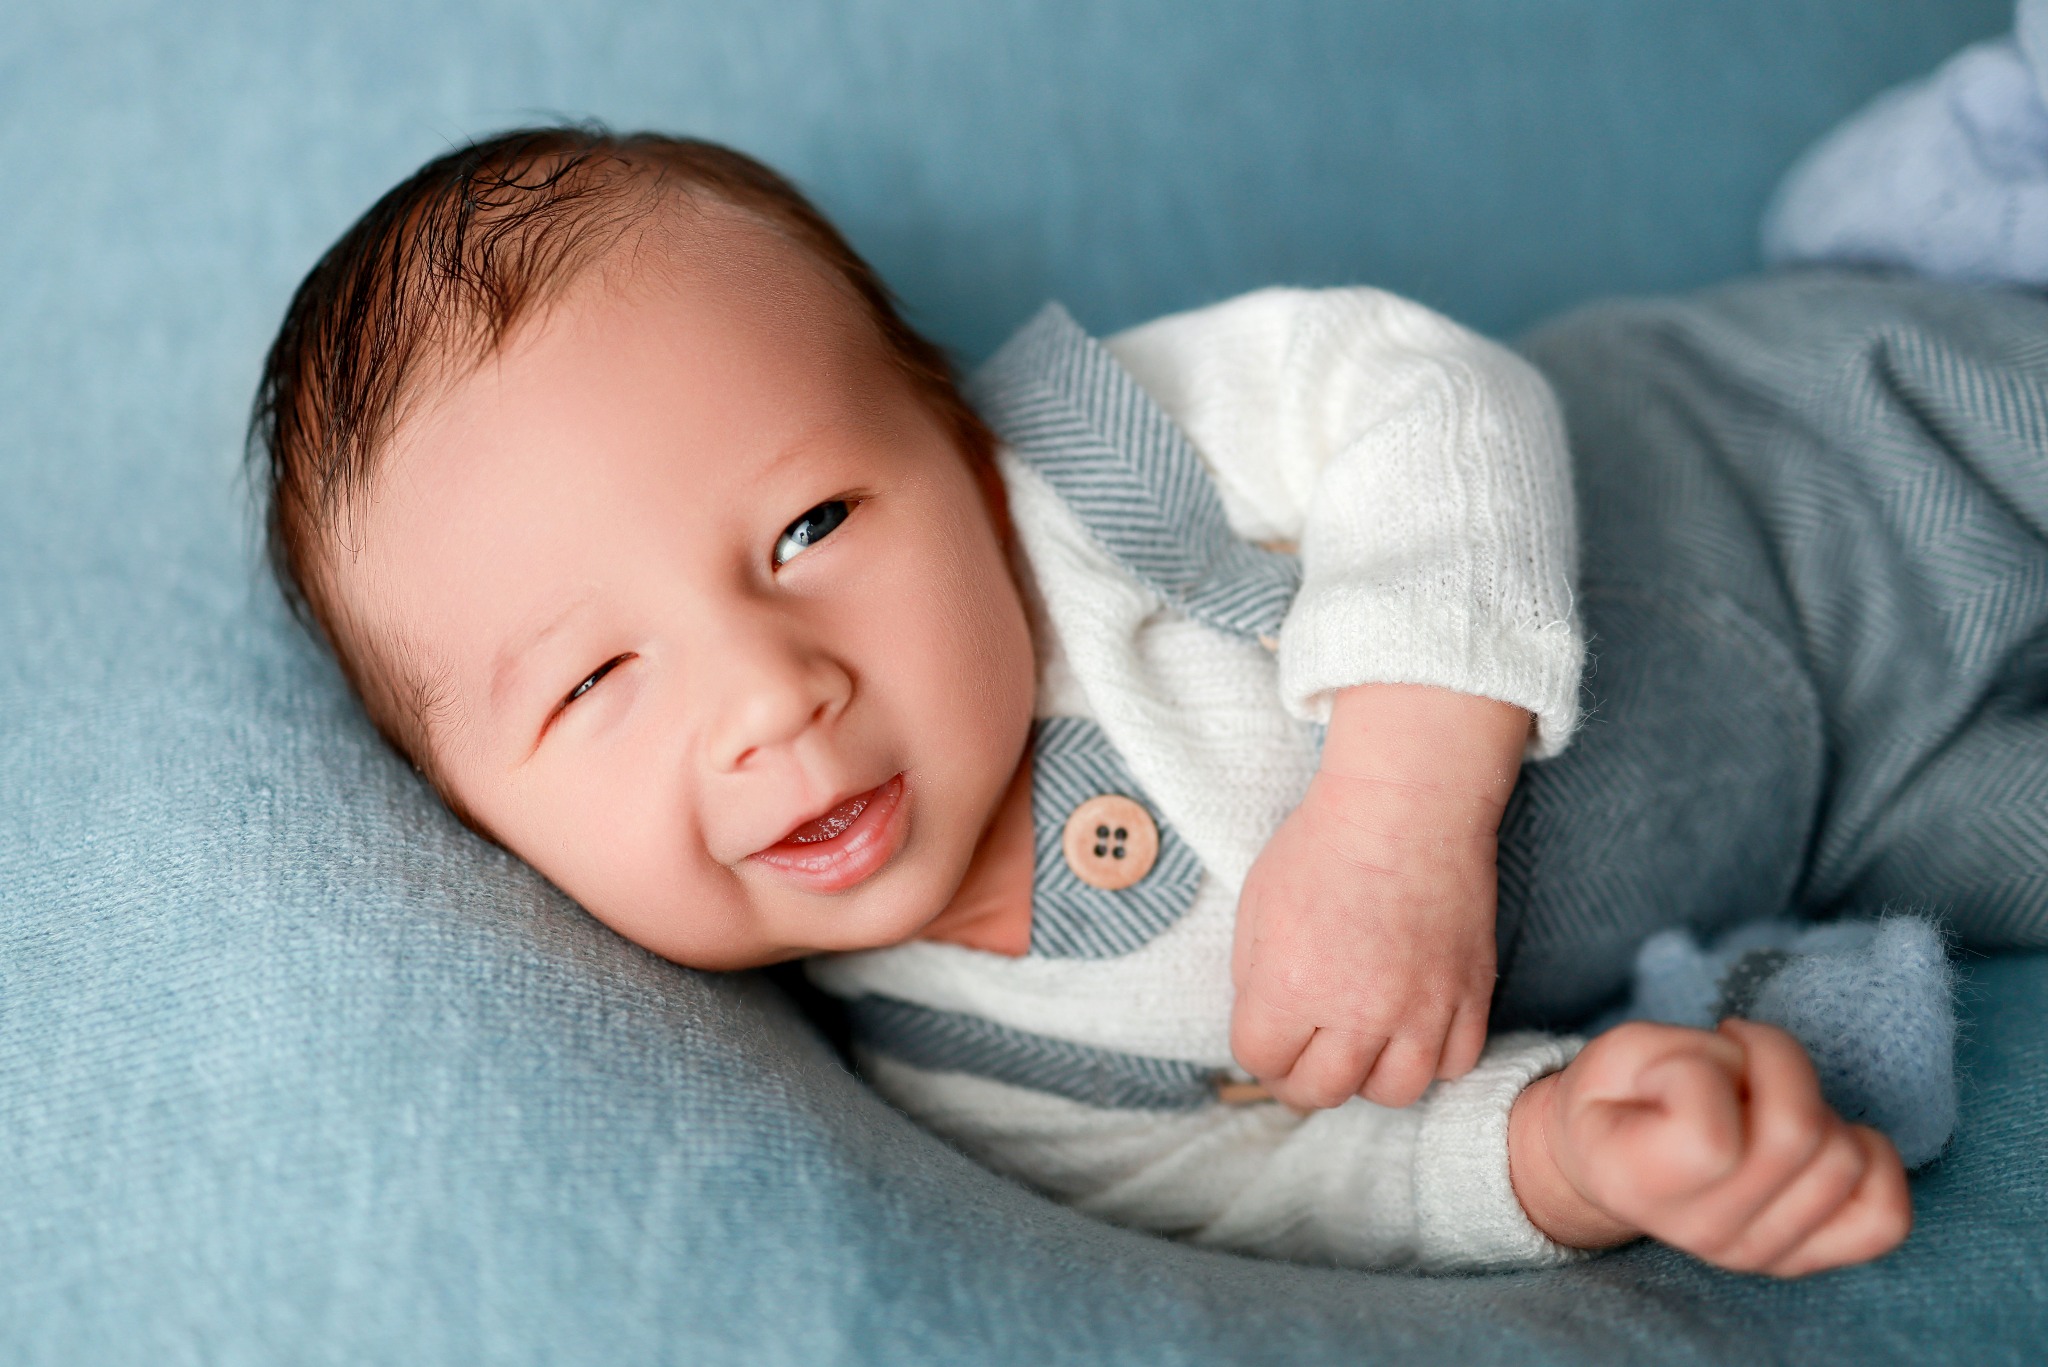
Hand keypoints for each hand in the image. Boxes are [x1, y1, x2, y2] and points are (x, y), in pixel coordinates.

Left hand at [1229, 685, 1526, 1110]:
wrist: (1406, 803)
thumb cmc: (1324, 844)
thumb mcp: (1257, 907)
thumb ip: (1255, 980)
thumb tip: (1265, 1031)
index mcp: (1291, 986)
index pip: (1261, 1062)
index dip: (1258, 1052)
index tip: (1267, 1038)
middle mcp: (1358, 1010)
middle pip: (1322, 1091)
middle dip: (1302, 1080)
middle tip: (1304, 1057)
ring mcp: (1421, 1008)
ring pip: (1393, 1092)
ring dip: (1368, 1077)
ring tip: (1360, 1046)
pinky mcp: (1470, 994)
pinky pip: (1455, 1063)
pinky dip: (1432, 1059)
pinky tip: (1412, 1031)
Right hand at [1509, 1019, 1912, 1276]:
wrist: (1610, 1158)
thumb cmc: (1620, 1093)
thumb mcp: (1623, 1049)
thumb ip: (1688, 1056)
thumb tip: (1763, 1082)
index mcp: (1637, 1184)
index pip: (1710, 1140)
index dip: (1701, 1068)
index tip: (1673, 1066)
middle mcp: (1701, 1233)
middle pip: (1798, 1136)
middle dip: (1777, 1063)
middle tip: (1736, 1059)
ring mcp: (1759, 1254)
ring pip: (1845, 1162)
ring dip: (1815, 1104)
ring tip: (1766, 1101)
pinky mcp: (1805, 1256)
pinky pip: (1885, 1218)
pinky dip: (1873, 1159)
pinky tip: (1823, 1134)